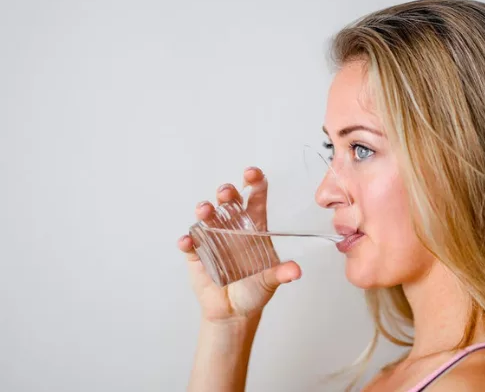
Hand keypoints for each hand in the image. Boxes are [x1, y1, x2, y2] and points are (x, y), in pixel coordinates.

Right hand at [177, 167, 301, 322]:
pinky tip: (187, 241)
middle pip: (228, 202)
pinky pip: (190, 244)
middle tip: (227, 192)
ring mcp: (213, 239)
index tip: (252, 173)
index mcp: (254, 227)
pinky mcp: (197, 254)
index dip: (254, 183)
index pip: (255, 198)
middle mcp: (233, 227)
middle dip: (227, 193)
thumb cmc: (255, 290)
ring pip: (207, 218)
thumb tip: (295, 271)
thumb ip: (281, 274)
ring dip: (205, 211)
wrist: (235, 312)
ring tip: (205, 211)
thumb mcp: (270, 281)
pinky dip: (187, 241)